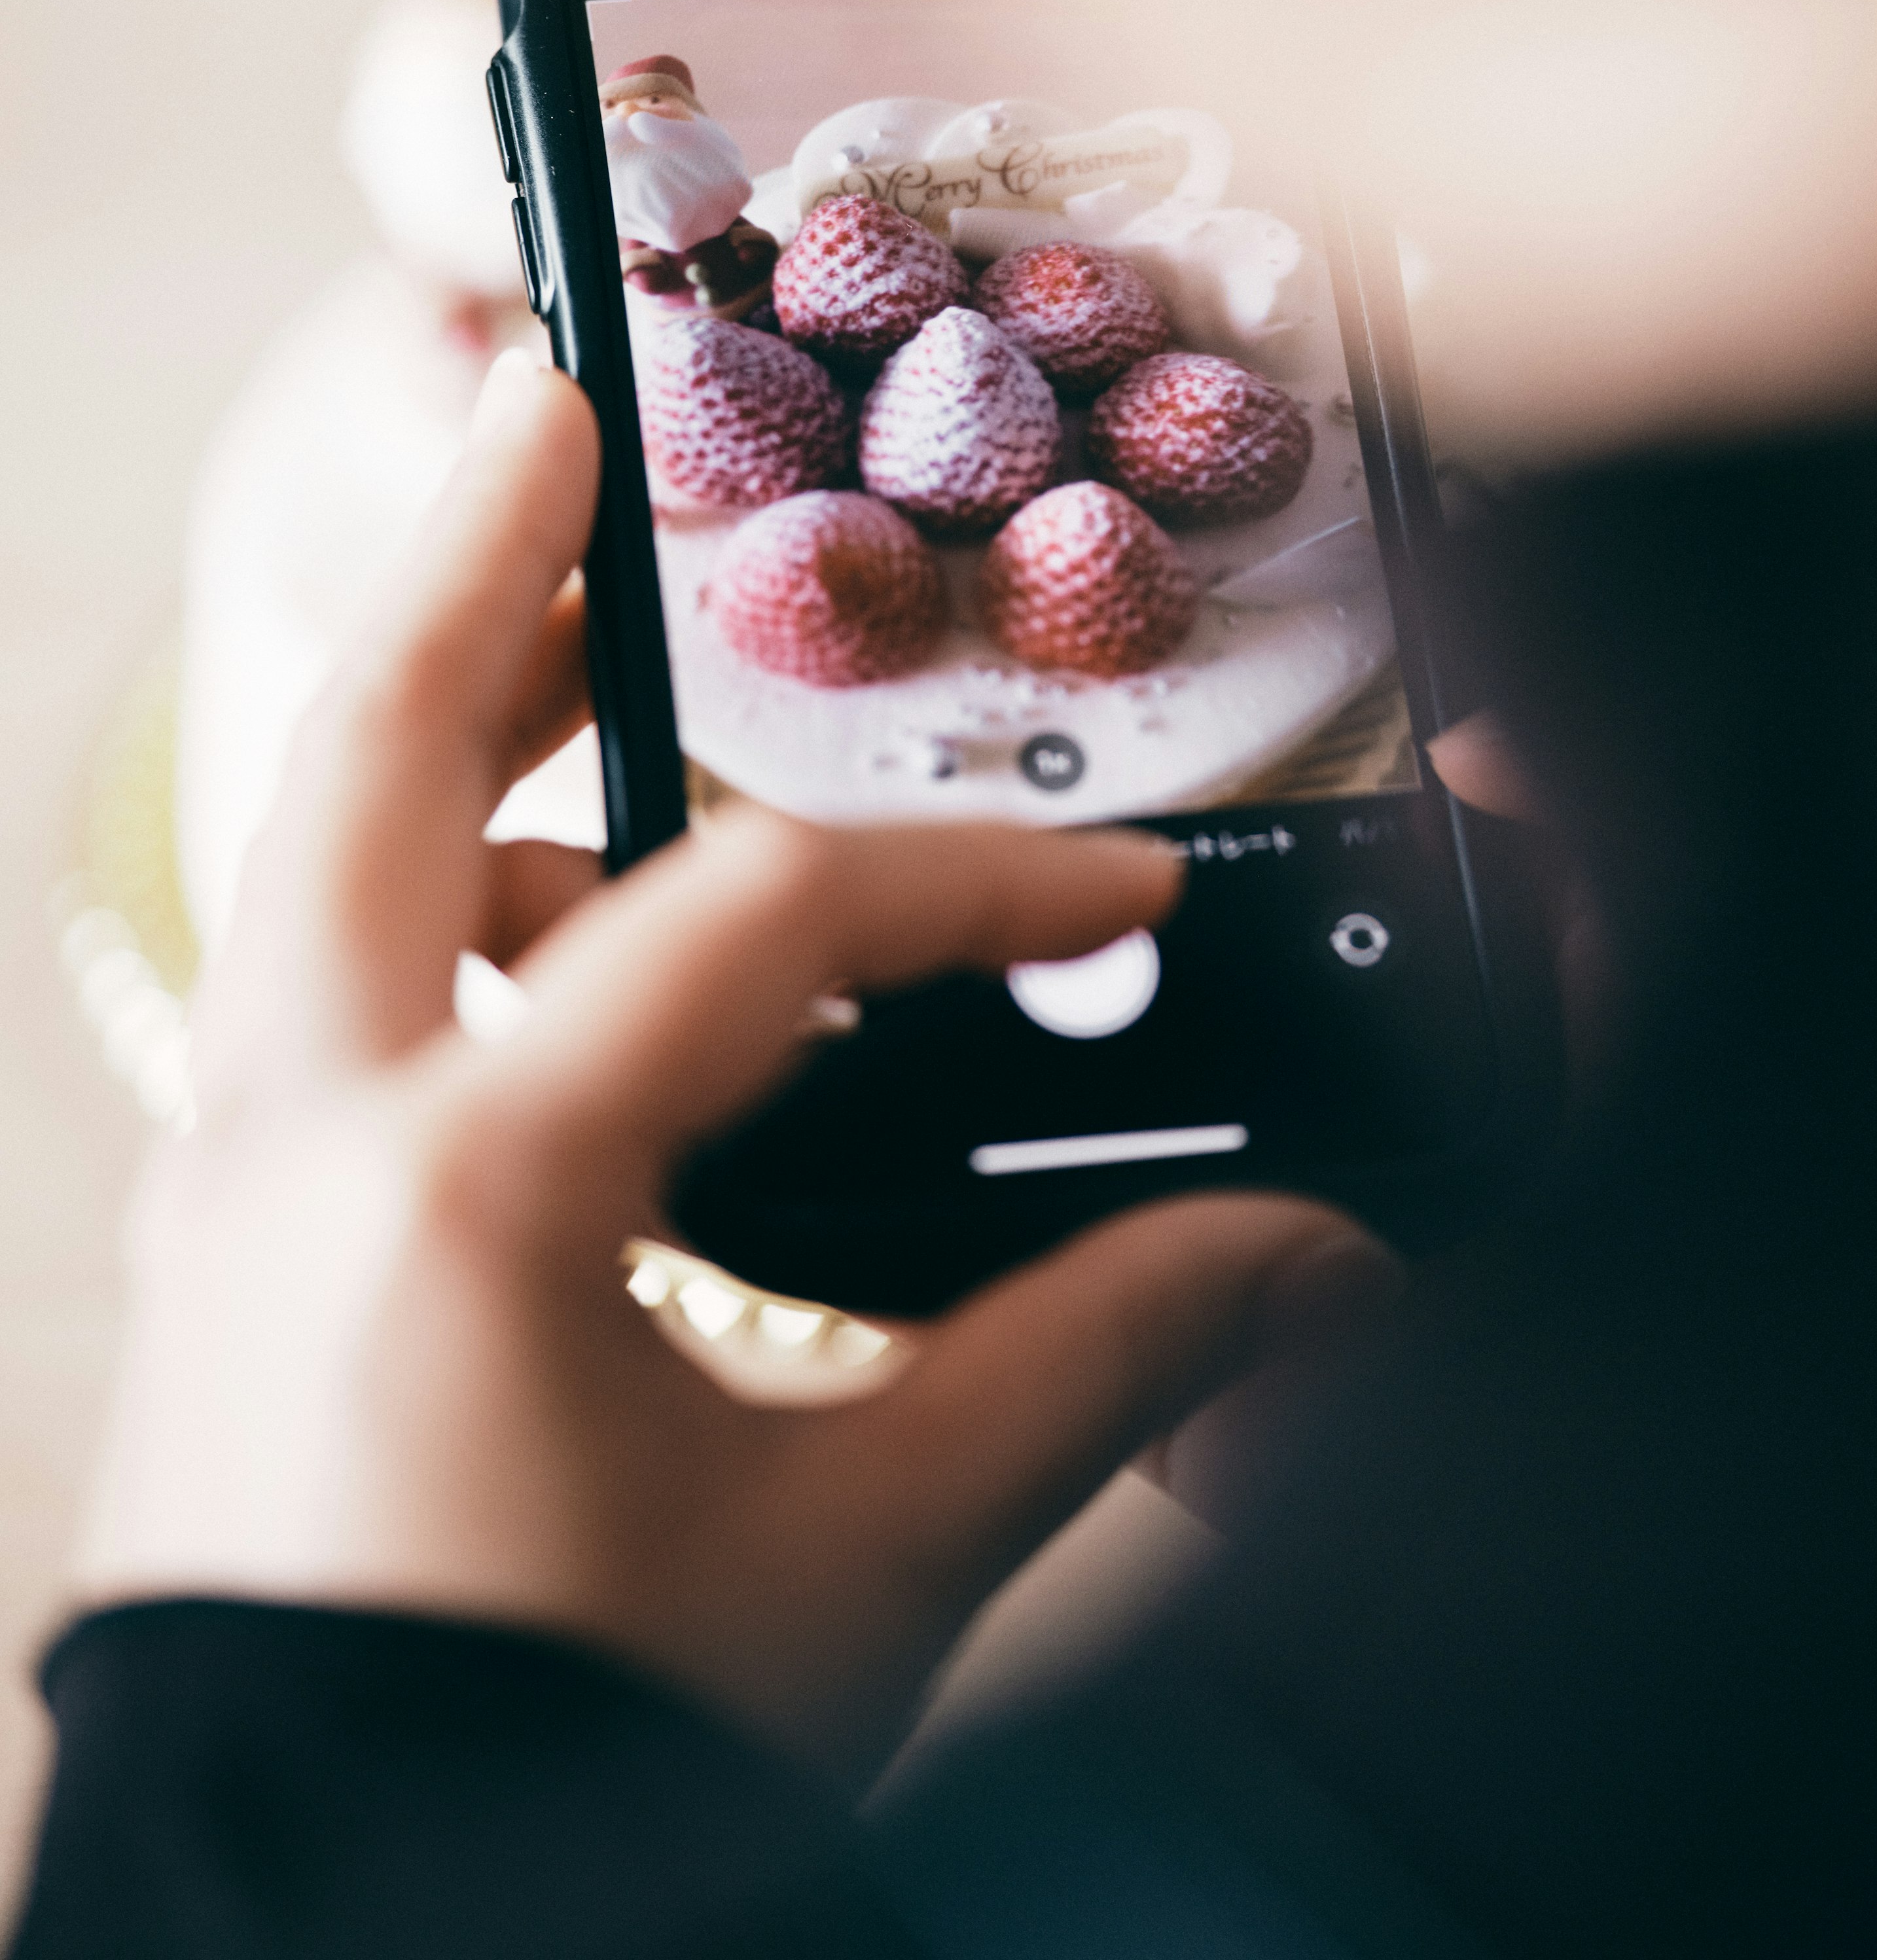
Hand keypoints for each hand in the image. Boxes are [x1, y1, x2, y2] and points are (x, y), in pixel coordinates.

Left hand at [78, 356, 1388, 1779]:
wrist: (329, 1958)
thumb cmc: (552, 1776)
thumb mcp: (857, 1568)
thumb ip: (1092, 1372)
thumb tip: (1311, 1266)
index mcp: (461, 1192)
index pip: (756, 933)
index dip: (966, 891)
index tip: (1117, 905)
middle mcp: (303, 1154)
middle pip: (376, 759)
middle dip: (478, 557)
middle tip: (557, 399)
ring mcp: (238, 1203)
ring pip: (321, 875)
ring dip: (445, 730)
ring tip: (572, 632)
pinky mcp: (248, 1265)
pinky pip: (327, 997)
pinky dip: (424, 891)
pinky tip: (551, 903)